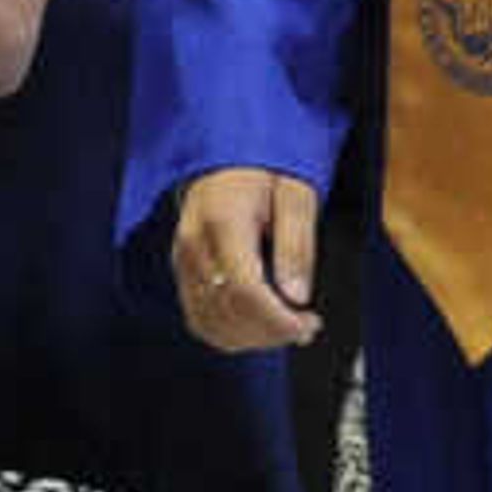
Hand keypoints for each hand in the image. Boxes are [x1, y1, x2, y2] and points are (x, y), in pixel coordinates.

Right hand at [175, 167, 321, 349]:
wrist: (228, 153)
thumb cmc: (265, 168)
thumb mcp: (296, 194)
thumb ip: (296, 244)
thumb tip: (297, 296)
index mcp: (224, 222)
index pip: (246, 291)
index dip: (279, 320)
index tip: (308, 323)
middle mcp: (195, 245)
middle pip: (228, 314)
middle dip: (271, 332)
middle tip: (306, 326)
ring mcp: (183, 260)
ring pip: (210, 324)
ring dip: (252, 338)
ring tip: (286, 327)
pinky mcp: (182, 270)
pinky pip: (200, 318)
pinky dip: (230, 332)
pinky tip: (259, 325)